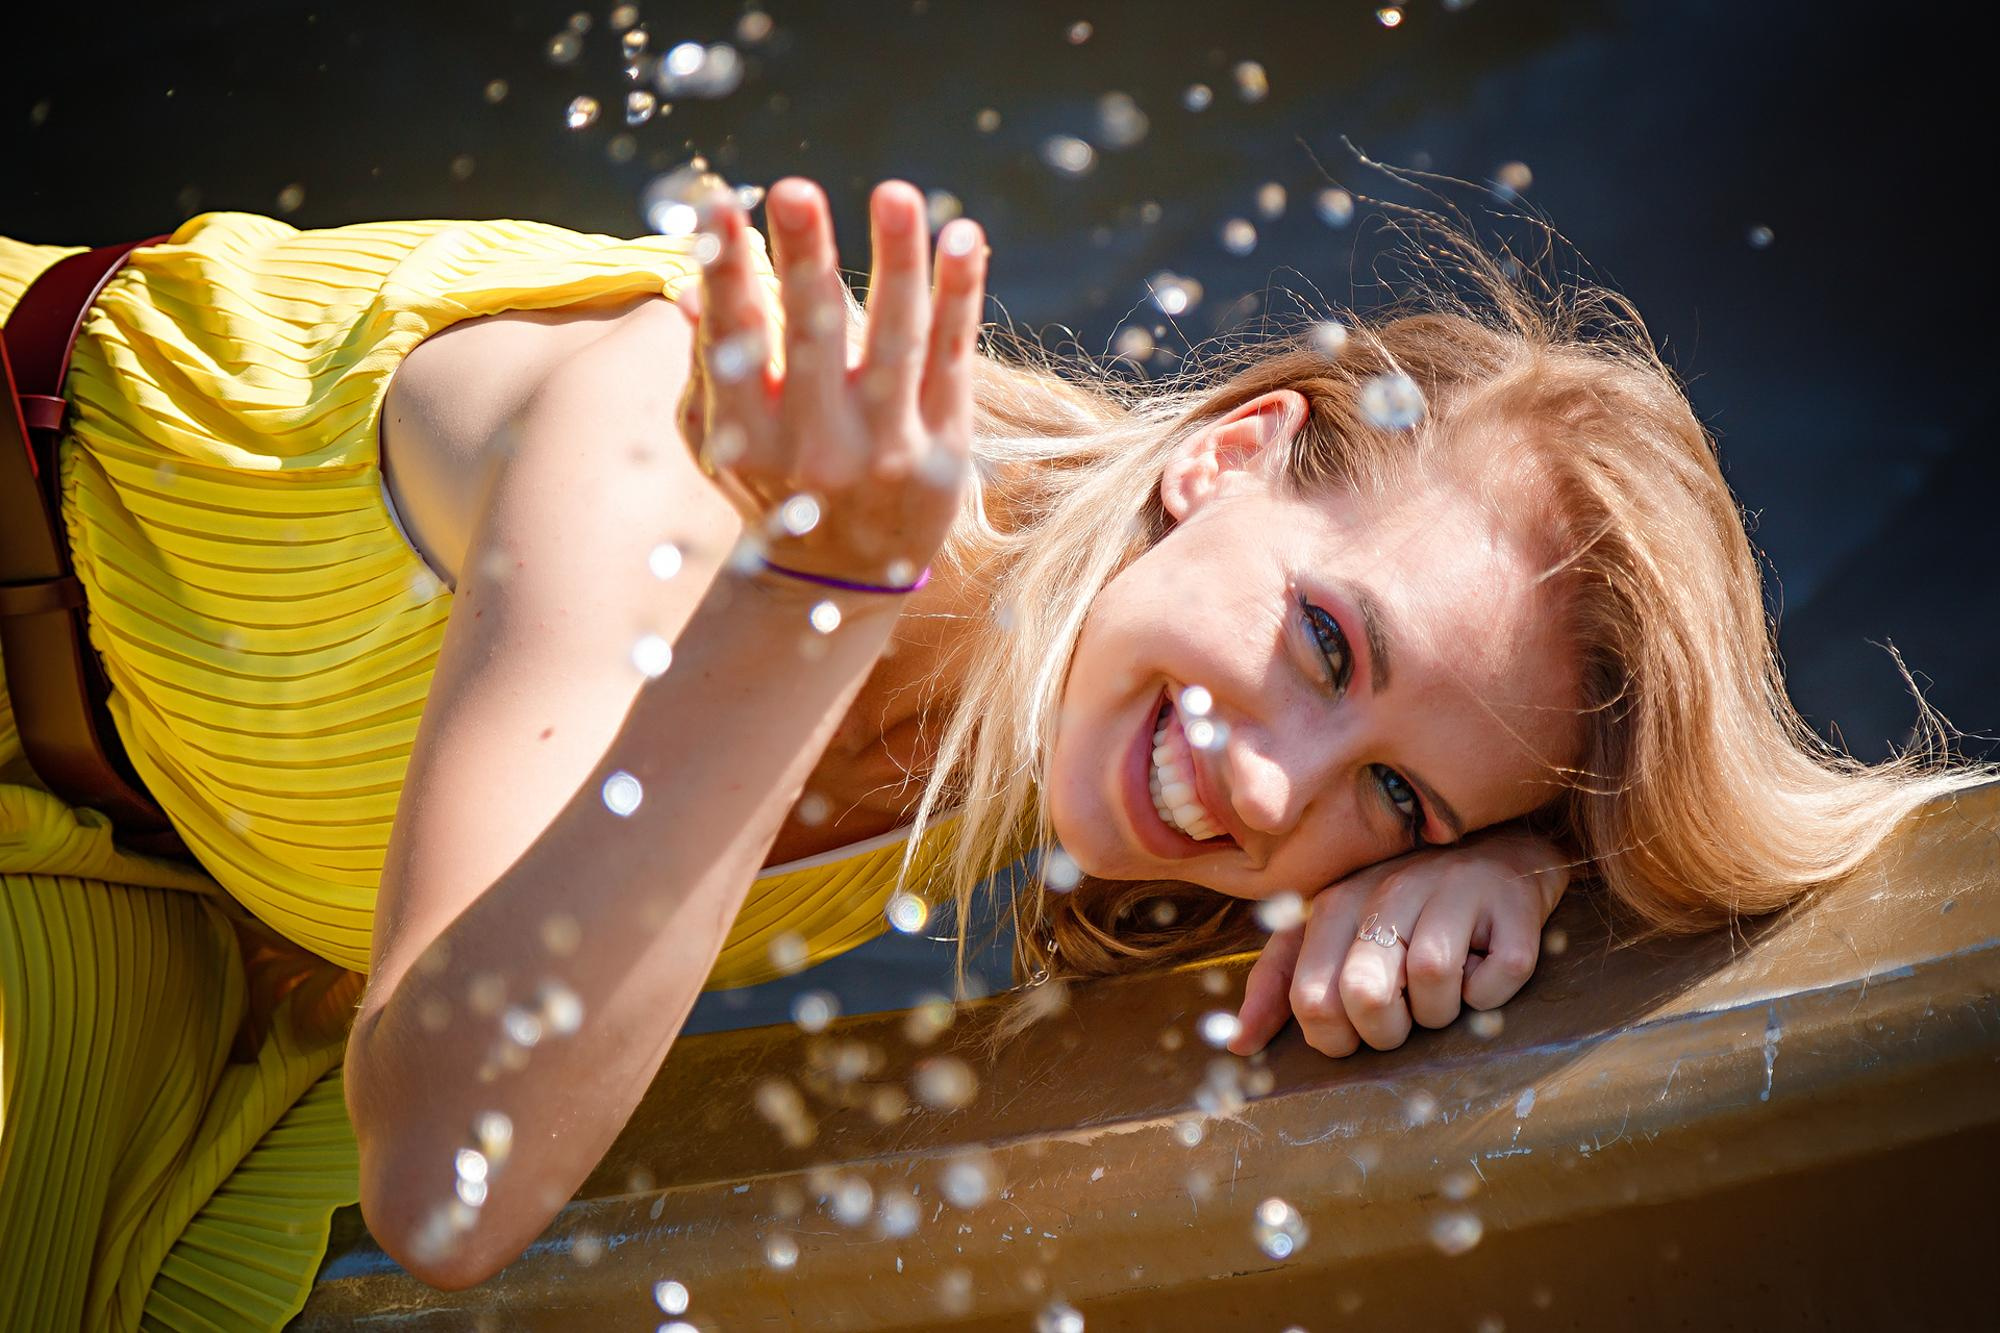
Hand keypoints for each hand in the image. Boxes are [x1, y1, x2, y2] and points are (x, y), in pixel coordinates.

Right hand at [673, 176, 986, 589]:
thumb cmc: (770, 490)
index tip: (719, 206)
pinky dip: (958, 296)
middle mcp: (816, 448)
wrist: (840, 586)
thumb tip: (688, 287)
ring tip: (896, 193)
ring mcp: (885, 451)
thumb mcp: (721, 440)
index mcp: (750, 439)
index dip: (727, 272)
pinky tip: (962, 236)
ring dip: (897, 262)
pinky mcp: (942, 452)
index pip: (735, 341)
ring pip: (893, 341)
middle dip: (802, 260)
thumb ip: (708, 365)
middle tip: (793, 189)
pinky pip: (951, 359)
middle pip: (810, 338)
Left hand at [1228, 828, 1571, 1057]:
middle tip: (1403, 1018)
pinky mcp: (1510, 905)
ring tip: (1444, 992)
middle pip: (1364, 993)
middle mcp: (1388, 890)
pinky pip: (1495, 980)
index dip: (1334, 1039)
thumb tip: (1237, 1044)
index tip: (1357, 1029)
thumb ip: (1279, 984)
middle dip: (1384, 1032)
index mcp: (1335, 903)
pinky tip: (1482, 971)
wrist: (1495, 855)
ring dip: (1440, 1012)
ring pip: (1431, 981)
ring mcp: (1451, 891)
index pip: (1311, 999)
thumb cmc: (1401, 910)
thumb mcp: (1330, 937)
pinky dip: (1490, 996)